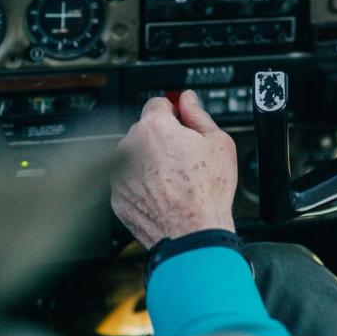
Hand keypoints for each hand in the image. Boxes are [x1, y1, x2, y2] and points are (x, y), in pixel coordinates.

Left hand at [110, 90, 237, 248]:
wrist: (192, 235)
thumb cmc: (207, 193)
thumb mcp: (218, 143)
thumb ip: (199, 115)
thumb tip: (188, 100)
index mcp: (154, 127)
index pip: (158, 103)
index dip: (174, 113)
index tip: (183, 124)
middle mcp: (129, 147)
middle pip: (145, 130)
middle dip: (163, 138)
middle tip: (185, 157)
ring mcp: (119, 174)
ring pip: (135, 157)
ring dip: (150, 161)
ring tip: (176, 180)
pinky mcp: (117, 198)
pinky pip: (129, 182)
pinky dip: (142, 185)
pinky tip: (164, 195)